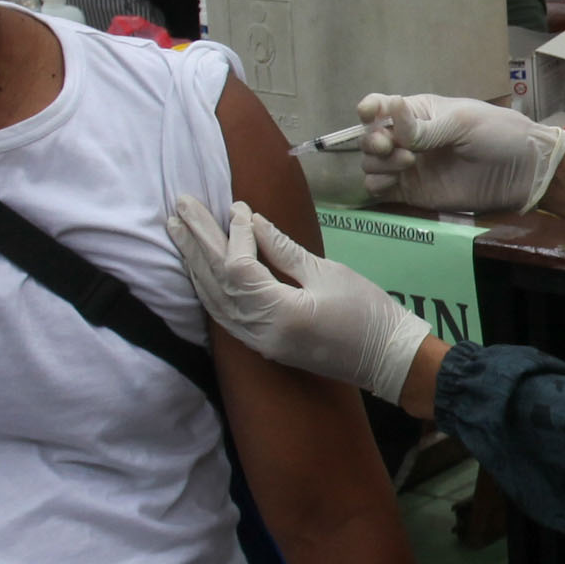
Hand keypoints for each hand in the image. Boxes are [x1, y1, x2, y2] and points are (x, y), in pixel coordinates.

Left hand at [166, 196, 434, 401]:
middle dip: (197, 241)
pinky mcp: (262, 344)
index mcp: (281, 313)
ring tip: (177, 230)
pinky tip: (198, 268)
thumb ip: (283, 250)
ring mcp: (258, 342)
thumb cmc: (367, 312)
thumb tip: (251, 222)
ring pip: (213, 299)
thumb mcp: (328, 273)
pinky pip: (223, 314)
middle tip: (180, 205)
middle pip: (217, 282)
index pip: (240, 269)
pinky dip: (209, 288)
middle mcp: (260, 332)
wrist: (387, 358)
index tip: (235, 205)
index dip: (233, 235)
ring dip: (194, 263)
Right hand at [351, 91, 564, 218]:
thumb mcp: (462, 122)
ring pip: (370, 164)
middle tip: (391, 146)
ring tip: (407, 162)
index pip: (379, 106)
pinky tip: (398, 180)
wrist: (523, 172)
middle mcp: (407, 138)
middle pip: (369, 138)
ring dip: (378, 162)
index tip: (371, 115)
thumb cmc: (499, 134)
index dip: (369, 109)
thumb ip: (424, 127)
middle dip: (373, 140)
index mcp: (417, 112)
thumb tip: (390, 111)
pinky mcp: (413, 193)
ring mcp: (409, 167)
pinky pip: (379, 189)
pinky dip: (378, 185)